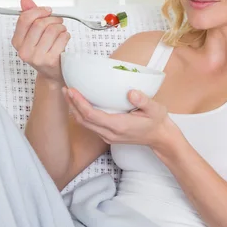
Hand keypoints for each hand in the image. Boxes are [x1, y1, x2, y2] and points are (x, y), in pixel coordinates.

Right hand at [11, 0, 70, 83]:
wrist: (52, 73)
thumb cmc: (44, 51)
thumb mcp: (34, 34)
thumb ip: (30, 16)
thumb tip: (25, 0)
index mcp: (17, 42)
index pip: (25, 19)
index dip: (38, 11)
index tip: (47, 11)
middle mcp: (24, 51)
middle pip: (40, 23)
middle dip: (52, 19)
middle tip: (58, 21)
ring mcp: (37, 57)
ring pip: (52, 30)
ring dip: (61, 27)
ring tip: (61, 31)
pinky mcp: (50, 61)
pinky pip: (61, 38)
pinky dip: (66, 35)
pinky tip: (64, 39)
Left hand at [62, 87, 176, 147]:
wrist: (160, 138)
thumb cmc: (157, 122)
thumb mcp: (155, 109)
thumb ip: (144, 101)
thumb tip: (131, 93)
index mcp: (119, 126)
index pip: (92, 116)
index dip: (80, 103)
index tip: (72, 91)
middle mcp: (110, 133)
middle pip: (84, 121)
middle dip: (72, 105)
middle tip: (65, 89)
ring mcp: (108, 136)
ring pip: (85, 124)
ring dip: (75, 110)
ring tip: (69, 94)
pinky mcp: (108, 135)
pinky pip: (90, 125)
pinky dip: (82, 114)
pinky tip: (80, 104)